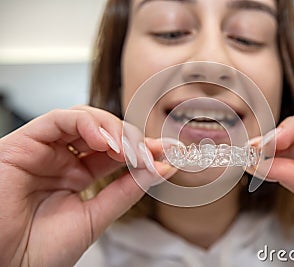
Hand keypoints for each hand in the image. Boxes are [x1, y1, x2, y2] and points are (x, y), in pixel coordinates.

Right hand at [0, 106, 175, 266]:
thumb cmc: (37, 252)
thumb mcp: (94, 218)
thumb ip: (125, 191)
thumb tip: (159, 169)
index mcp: (76, 176)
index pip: (115, 153)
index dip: (142, 149)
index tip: (167, 152)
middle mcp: (62, 159)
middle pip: (104, 132)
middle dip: (132, 138)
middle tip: (152, 152)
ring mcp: (44, 150)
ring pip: (84, 119)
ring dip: (113, 129)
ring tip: (129, 150)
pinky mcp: (24, 143)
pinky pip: (58, 120)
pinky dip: (86, 124)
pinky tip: (105, 141)